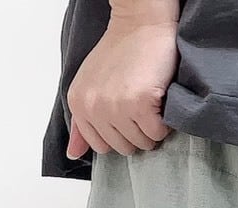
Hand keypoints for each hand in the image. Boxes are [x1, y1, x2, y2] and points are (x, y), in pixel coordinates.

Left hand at [66, 18, 178, 157]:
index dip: (118, 134)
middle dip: (136, 132)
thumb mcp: (91, 86)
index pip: (101, 146)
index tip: (125, 114)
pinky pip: (158, 132)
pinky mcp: (140, 103)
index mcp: (78, 104)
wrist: (141, 23)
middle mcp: (94, 107)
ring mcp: (116, 107)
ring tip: (149, 102)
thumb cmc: (121, 52)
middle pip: (123, 148)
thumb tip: (73, 154)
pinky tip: (159, 100)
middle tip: (139, 105)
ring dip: (152, 127)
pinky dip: (164, 121)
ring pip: (143, 143)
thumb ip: (82, 123)